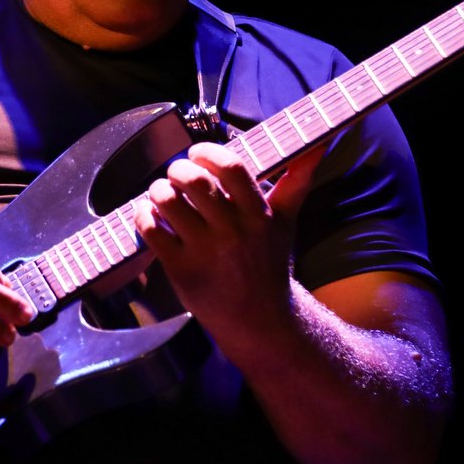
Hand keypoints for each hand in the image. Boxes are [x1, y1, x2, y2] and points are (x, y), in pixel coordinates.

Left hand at [133, 143, 323, 340]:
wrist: (258, 319)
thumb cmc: (268, 262)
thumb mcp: (286, 220)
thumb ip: (297, 179)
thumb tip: (320, 144)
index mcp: (258, 215)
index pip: (230, 167)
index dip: (207, 153)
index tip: (197, 154)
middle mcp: (232, 232)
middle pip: (194, 181)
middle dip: (177, 169)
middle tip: (176, 174)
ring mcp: (205, 251)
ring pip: (168, 202)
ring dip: (158, 189)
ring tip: (163, 192)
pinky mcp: (181, 270)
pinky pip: (152, 231)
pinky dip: (144, 215)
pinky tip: (149, 213)